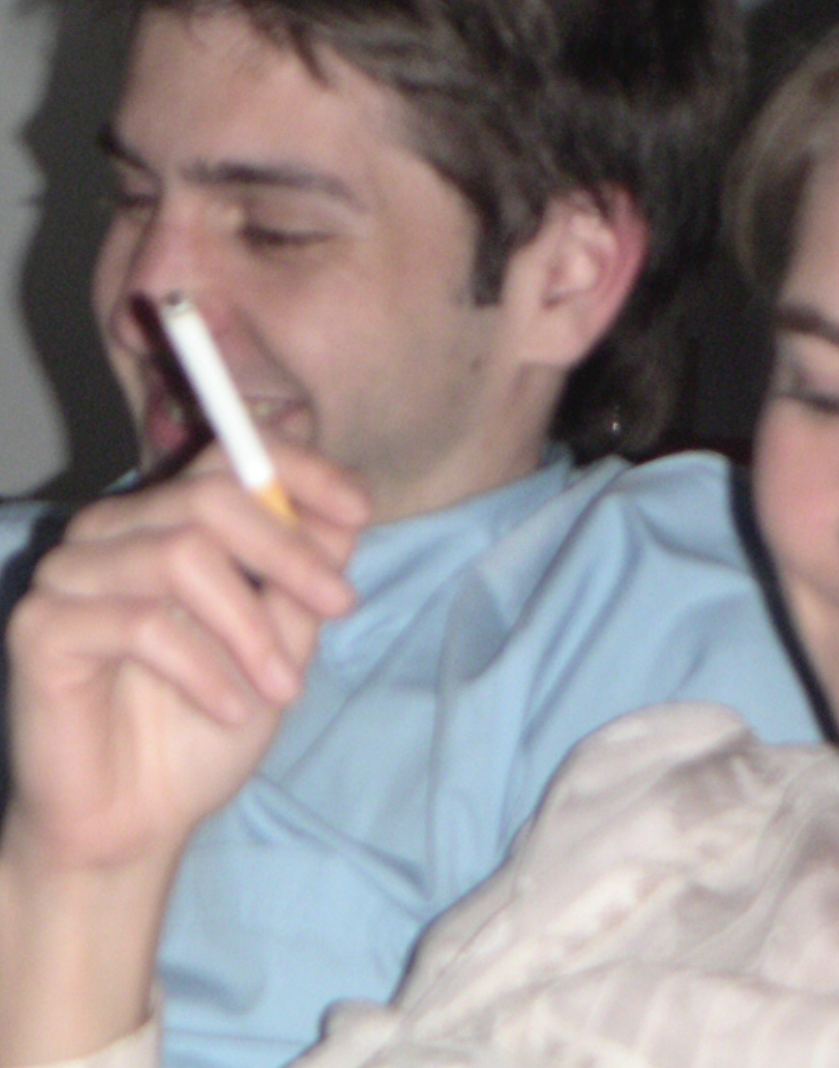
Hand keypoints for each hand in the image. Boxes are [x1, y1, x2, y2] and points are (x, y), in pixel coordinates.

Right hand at [4, 439, 368, 869]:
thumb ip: (304, 573)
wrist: (138, 820)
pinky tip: (230, 708)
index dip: (300, 470)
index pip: (229, 455)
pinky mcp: (41, 627)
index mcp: (170, 520)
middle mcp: (114, 531)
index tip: (359, 511)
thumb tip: (345, 512)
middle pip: (211, 496)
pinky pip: (139, 624)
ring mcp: (71, 573)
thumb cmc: (207, 723)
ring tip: (285, 688)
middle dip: (291, 552)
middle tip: (341, 605)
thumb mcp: (282, 640)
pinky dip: (203, 669)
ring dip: (250, 627)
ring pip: (181, 556)